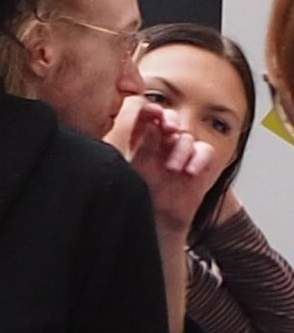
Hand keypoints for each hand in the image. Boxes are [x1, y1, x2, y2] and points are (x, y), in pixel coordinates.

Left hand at [105, 97, 222, 235]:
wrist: (153, 223)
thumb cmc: (134, 196)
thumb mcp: (127, 165)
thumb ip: (130, 139)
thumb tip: (139, 114)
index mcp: (137, 141)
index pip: (147, 115)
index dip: (151, 109)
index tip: (152, 113)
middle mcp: (159, 145)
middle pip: (171, 118)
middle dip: (170, 120)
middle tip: (167, 128)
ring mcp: (179, 154)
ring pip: (187, 135)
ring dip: (181, 148)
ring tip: (172, 168)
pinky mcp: (196, 166)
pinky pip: (205, 150)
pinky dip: (199, 158)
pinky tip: (188, 171)